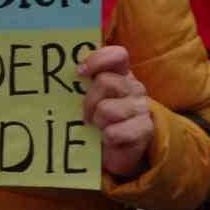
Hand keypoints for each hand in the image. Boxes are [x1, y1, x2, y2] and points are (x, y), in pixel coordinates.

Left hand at [79, 46, 154, 178]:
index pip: (117, 55)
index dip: (98, 60)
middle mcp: (134, 87)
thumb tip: (64, 73)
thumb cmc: (97, 121)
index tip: (79, 72)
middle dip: (89, 101)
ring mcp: (142, 107)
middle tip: (86, 115)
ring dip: (97, 122)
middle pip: (105, 81)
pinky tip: (108, 140)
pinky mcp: (145, 129)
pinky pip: (114, 132)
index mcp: (121, 74)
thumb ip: (82, 83)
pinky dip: (106, 139)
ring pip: (107, 108)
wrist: (113, 153)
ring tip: (99, 128)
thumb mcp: (88, 98)